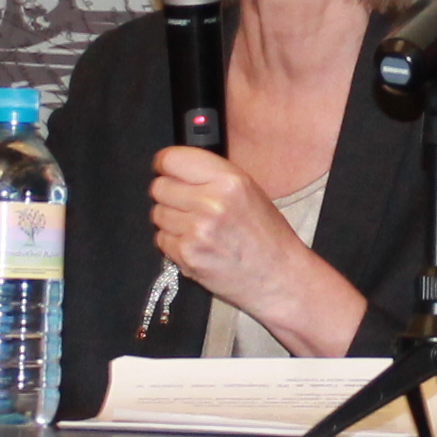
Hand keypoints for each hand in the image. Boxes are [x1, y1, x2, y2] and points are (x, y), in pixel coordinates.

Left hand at [148, 147, 363, 356]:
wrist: (279, 276)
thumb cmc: (266, 235)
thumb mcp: (248, 191)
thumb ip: (212, 175)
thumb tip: (174, 168)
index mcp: (229, 180)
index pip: (173, 159)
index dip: (164, 164)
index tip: (164, 169)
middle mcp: (212, 202)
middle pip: (159, 187)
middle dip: (168, 195)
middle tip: (187, 206)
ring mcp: (197, 230)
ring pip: (157, 214)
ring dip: (170, 220)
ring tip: (197, 229)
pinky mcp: (188, 255)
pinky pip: (161, 240)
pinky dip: (173, 243)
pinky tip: (196, 246)